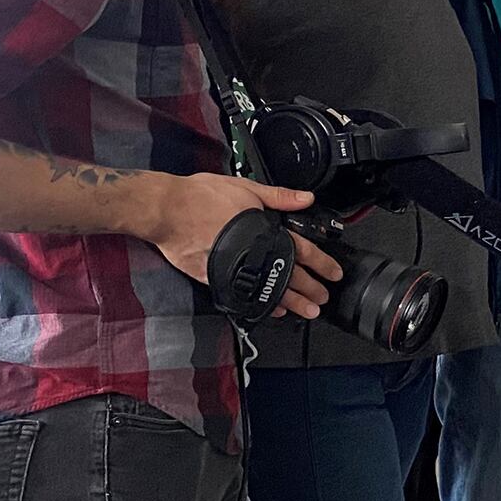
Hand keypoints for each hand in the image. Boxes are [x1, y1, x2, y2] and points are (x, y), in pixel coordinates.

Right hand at [136, 173, 340, 319]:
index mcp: (265, 229)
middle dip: (311, 288)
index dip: (322, 263)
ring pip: (270, 289)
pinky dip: (261, 304)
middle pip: (291, 275)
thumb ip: (279, 197)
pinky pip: (245, 295)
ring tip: (307, 311)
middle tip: (323, 298)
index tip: (334, 273)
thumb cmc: (202, 196)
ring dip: (291, 301)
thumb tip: (306, 198)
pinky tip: (273, 310)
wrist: (167, 210)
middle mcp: (254, 252)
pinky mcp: (217, 277)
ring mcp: (236, 268)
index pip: (303, 250)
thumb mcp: (247, 189)